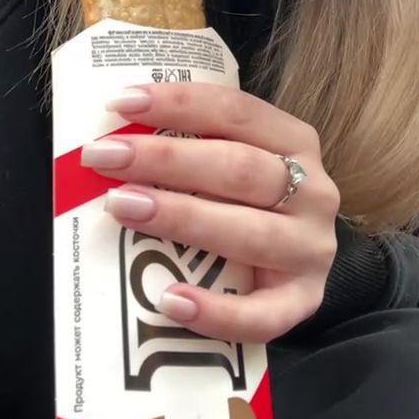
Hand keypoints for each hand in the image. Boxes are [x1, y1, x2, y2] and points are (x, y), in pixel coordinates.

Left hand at [80, 83, 340, 343]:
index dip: (179, 103)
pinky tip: (169, 299)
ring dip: (181, 218)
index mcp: (295, 141)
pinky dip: (215, 311)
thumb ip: (191, 144)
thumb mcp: (234, 158)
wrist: (295, 260)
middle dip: (166, 159)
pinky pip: (262, 316)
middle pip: (238, 168)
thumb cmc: (247, 199)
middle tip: (105, 158)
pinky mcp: (303, 302)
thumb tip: (110, 136)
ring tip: (123, 208)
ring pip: (249, 233)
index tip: (122, 103)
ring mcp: (311, 250)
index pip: (236, 111)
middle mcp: (313, 191)